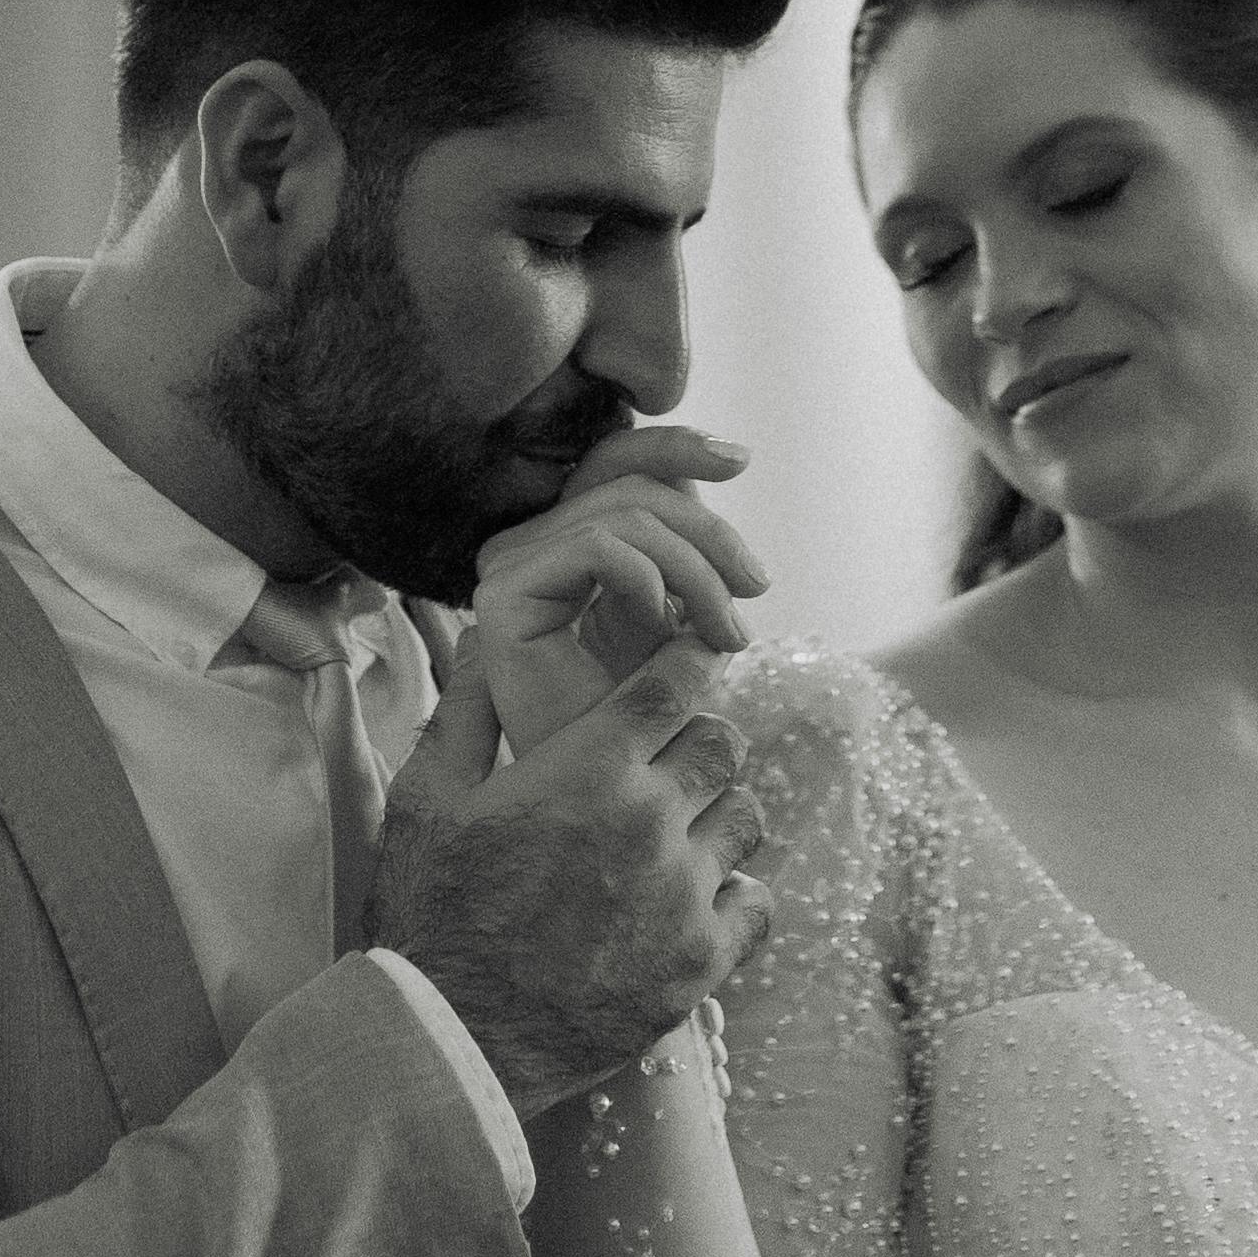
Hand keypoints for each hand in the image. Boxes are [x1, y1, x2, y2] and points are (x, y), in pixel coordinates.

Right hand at [368, 614, 772, 1123]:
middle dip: (697, 739)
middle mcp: (651, 820)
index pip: (675, 681)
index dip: (691, 657)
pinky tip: (690, 901)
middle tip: (663, 762)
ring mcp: (683, 894)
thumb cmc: (429, 913)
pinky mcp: (700, 962)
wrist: (451, 1040)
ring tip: (672, 837)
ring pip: (745, 818)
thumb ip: (465, 711)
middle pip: (723, 742)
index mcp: (588, 768)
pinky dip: (733, 893)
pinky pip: (756, 902)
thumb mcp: (425, 799)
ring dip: (715, 815)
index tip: (691, 656)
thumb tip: (483, 639)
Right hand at [458, 423, 766, 759]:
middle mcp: (530, 547)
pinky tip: (670, 628)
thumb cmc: (648, 732)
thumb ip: (687, 552)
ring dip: (698, 570)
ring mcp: (508, 569)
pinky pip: (595, 547)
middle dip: (708, 526)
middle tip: (756, 588)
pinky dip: (650, 577)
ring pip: (626, 513)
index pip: (618, 463)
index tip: (741, 460)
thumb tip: (721, 465)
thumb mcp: (683, 622)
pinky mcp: (501, 598)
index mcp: (567, 545)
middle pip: (628, 478)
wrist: (603, 810)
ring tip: (727, 634)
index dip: (678, 446)